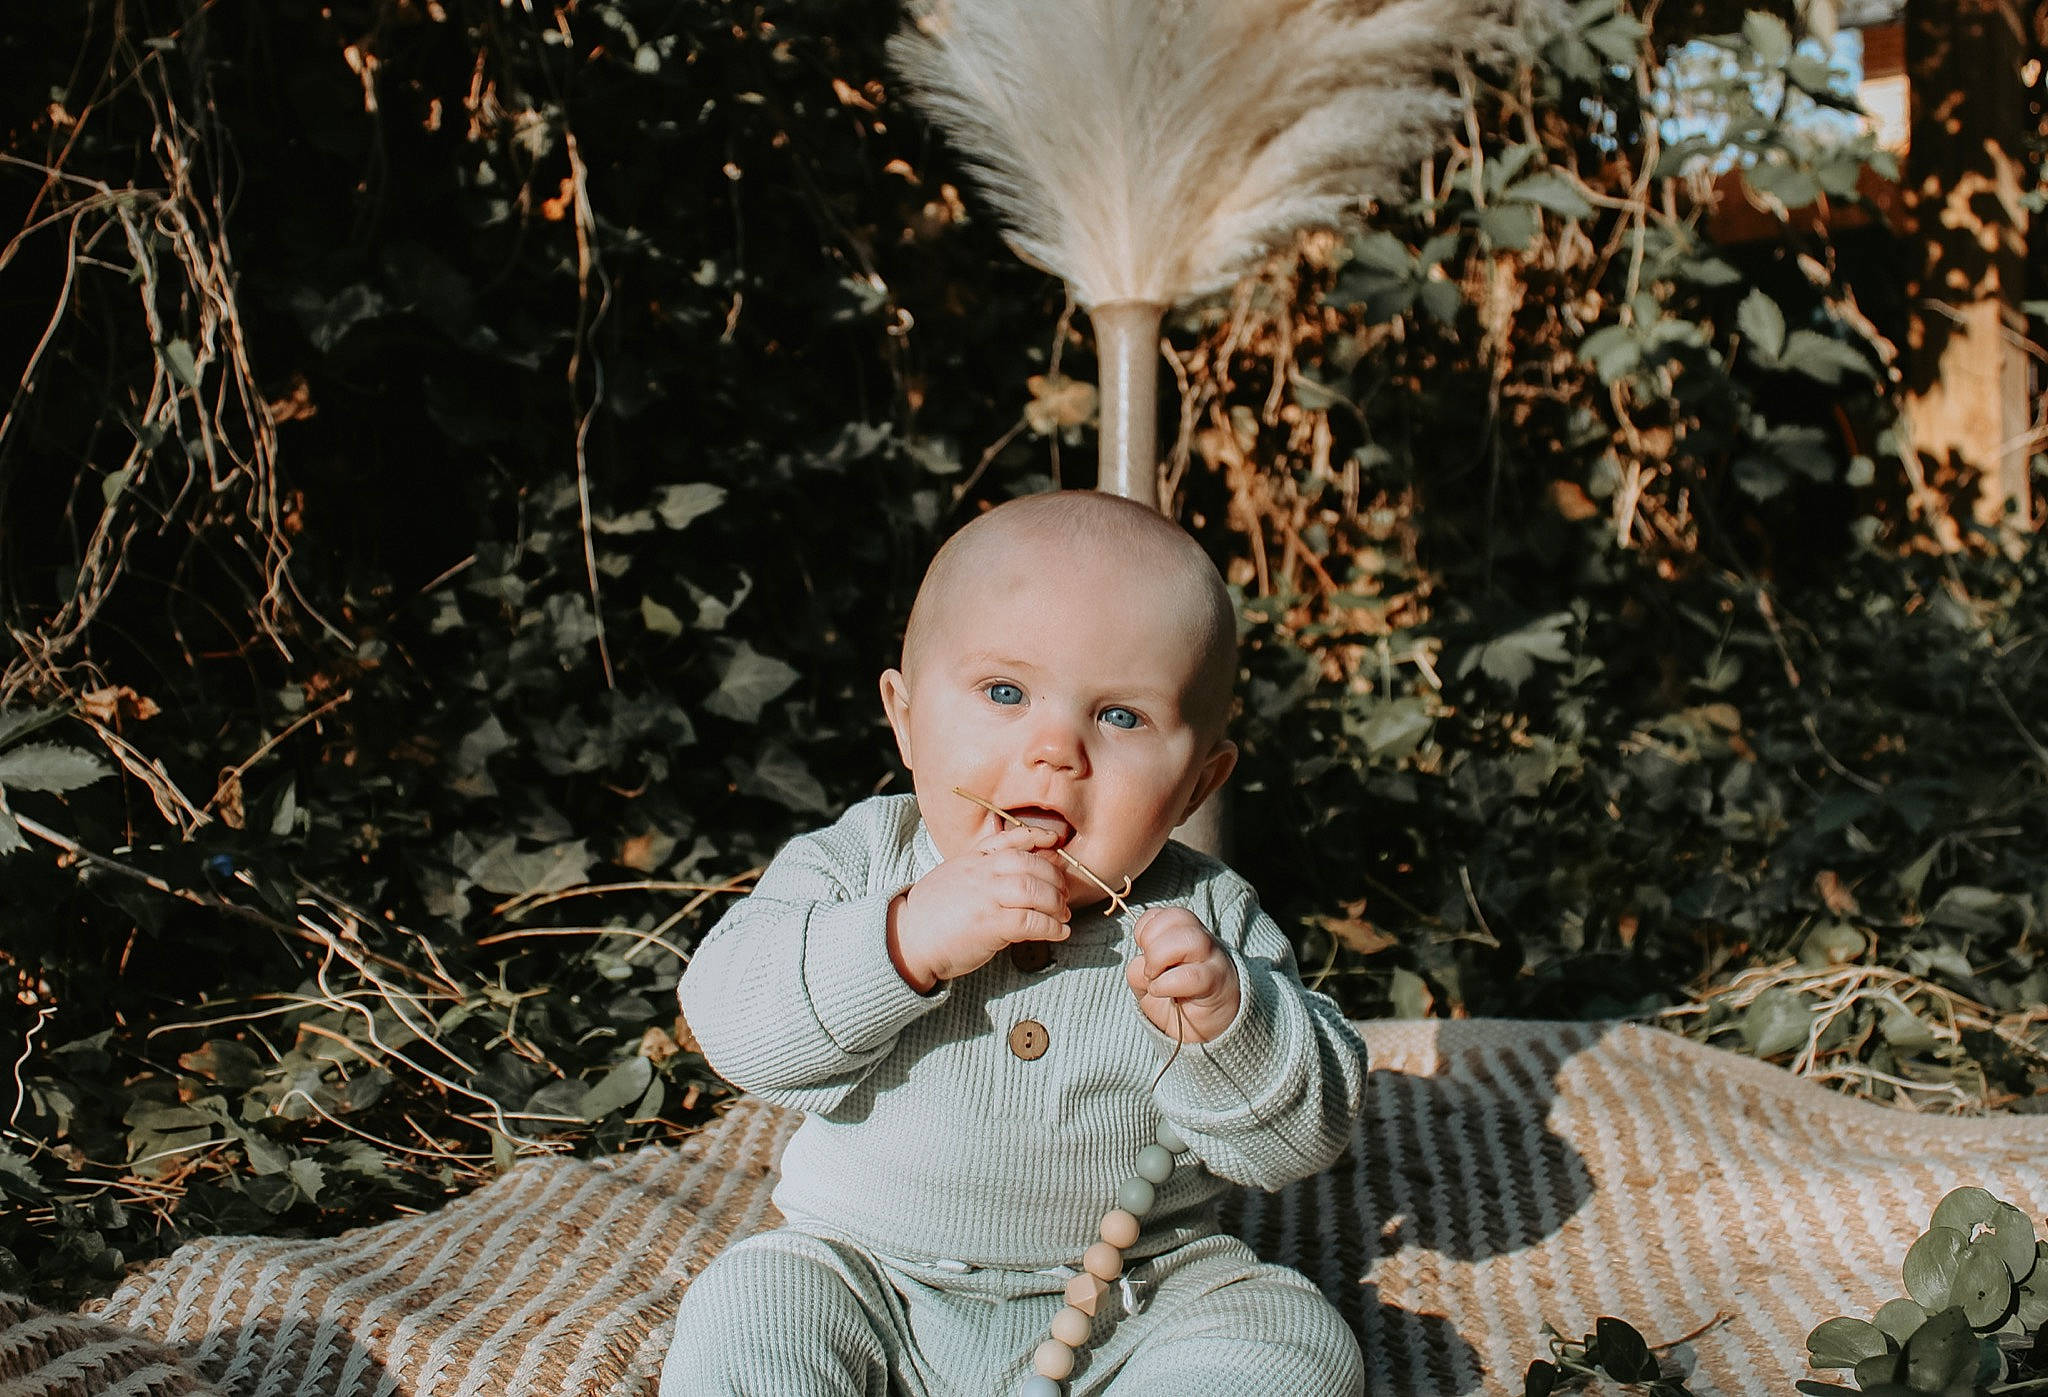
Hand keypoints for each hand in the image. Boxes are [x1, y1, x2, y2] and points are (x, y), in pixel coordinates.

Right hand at [887, 824, 1069, 990]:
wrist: (906, 939)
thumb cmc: (931, 913)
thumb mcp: (954, 876)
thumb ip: (980, 869)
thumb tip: (1013, 873)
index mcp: (973, 859)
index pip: (1010, 839)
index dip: (1037, 837)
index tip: (1056, 841)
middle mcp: (981, 873)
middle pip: (1031, 866)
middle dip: (1055, 879)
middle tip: (1064, 894)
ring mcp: (986, 898)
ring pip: (1034, 890)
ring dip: (1056, 903)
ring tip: (1062, 914)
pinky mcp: (989, 925)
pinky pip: (1030, 922)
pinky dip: (1051, 927)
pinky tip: (1059, 932)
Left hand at [1125, 907, 1239, 1042]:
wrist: (1206, 1033)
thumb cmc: (1177, 1002)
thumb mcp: (1148, 983)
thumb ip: (1139, 970)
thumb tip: (1140, 966)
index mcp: (1185, 934)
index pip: (1165, 913)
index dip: (1145, 928)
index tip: (1141, 950)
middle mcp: (1202, 941)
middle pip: (1178, 917)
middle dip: (1150, 940)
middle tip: (1148, 967)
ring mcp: (1212, 960)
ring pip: (1190, 938)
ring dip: (1160, 957)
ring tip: (1154, 977)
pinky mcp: (1216, 983)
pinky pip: (1192, 975)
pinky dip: (1166, 983)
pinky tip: (1161, 992)